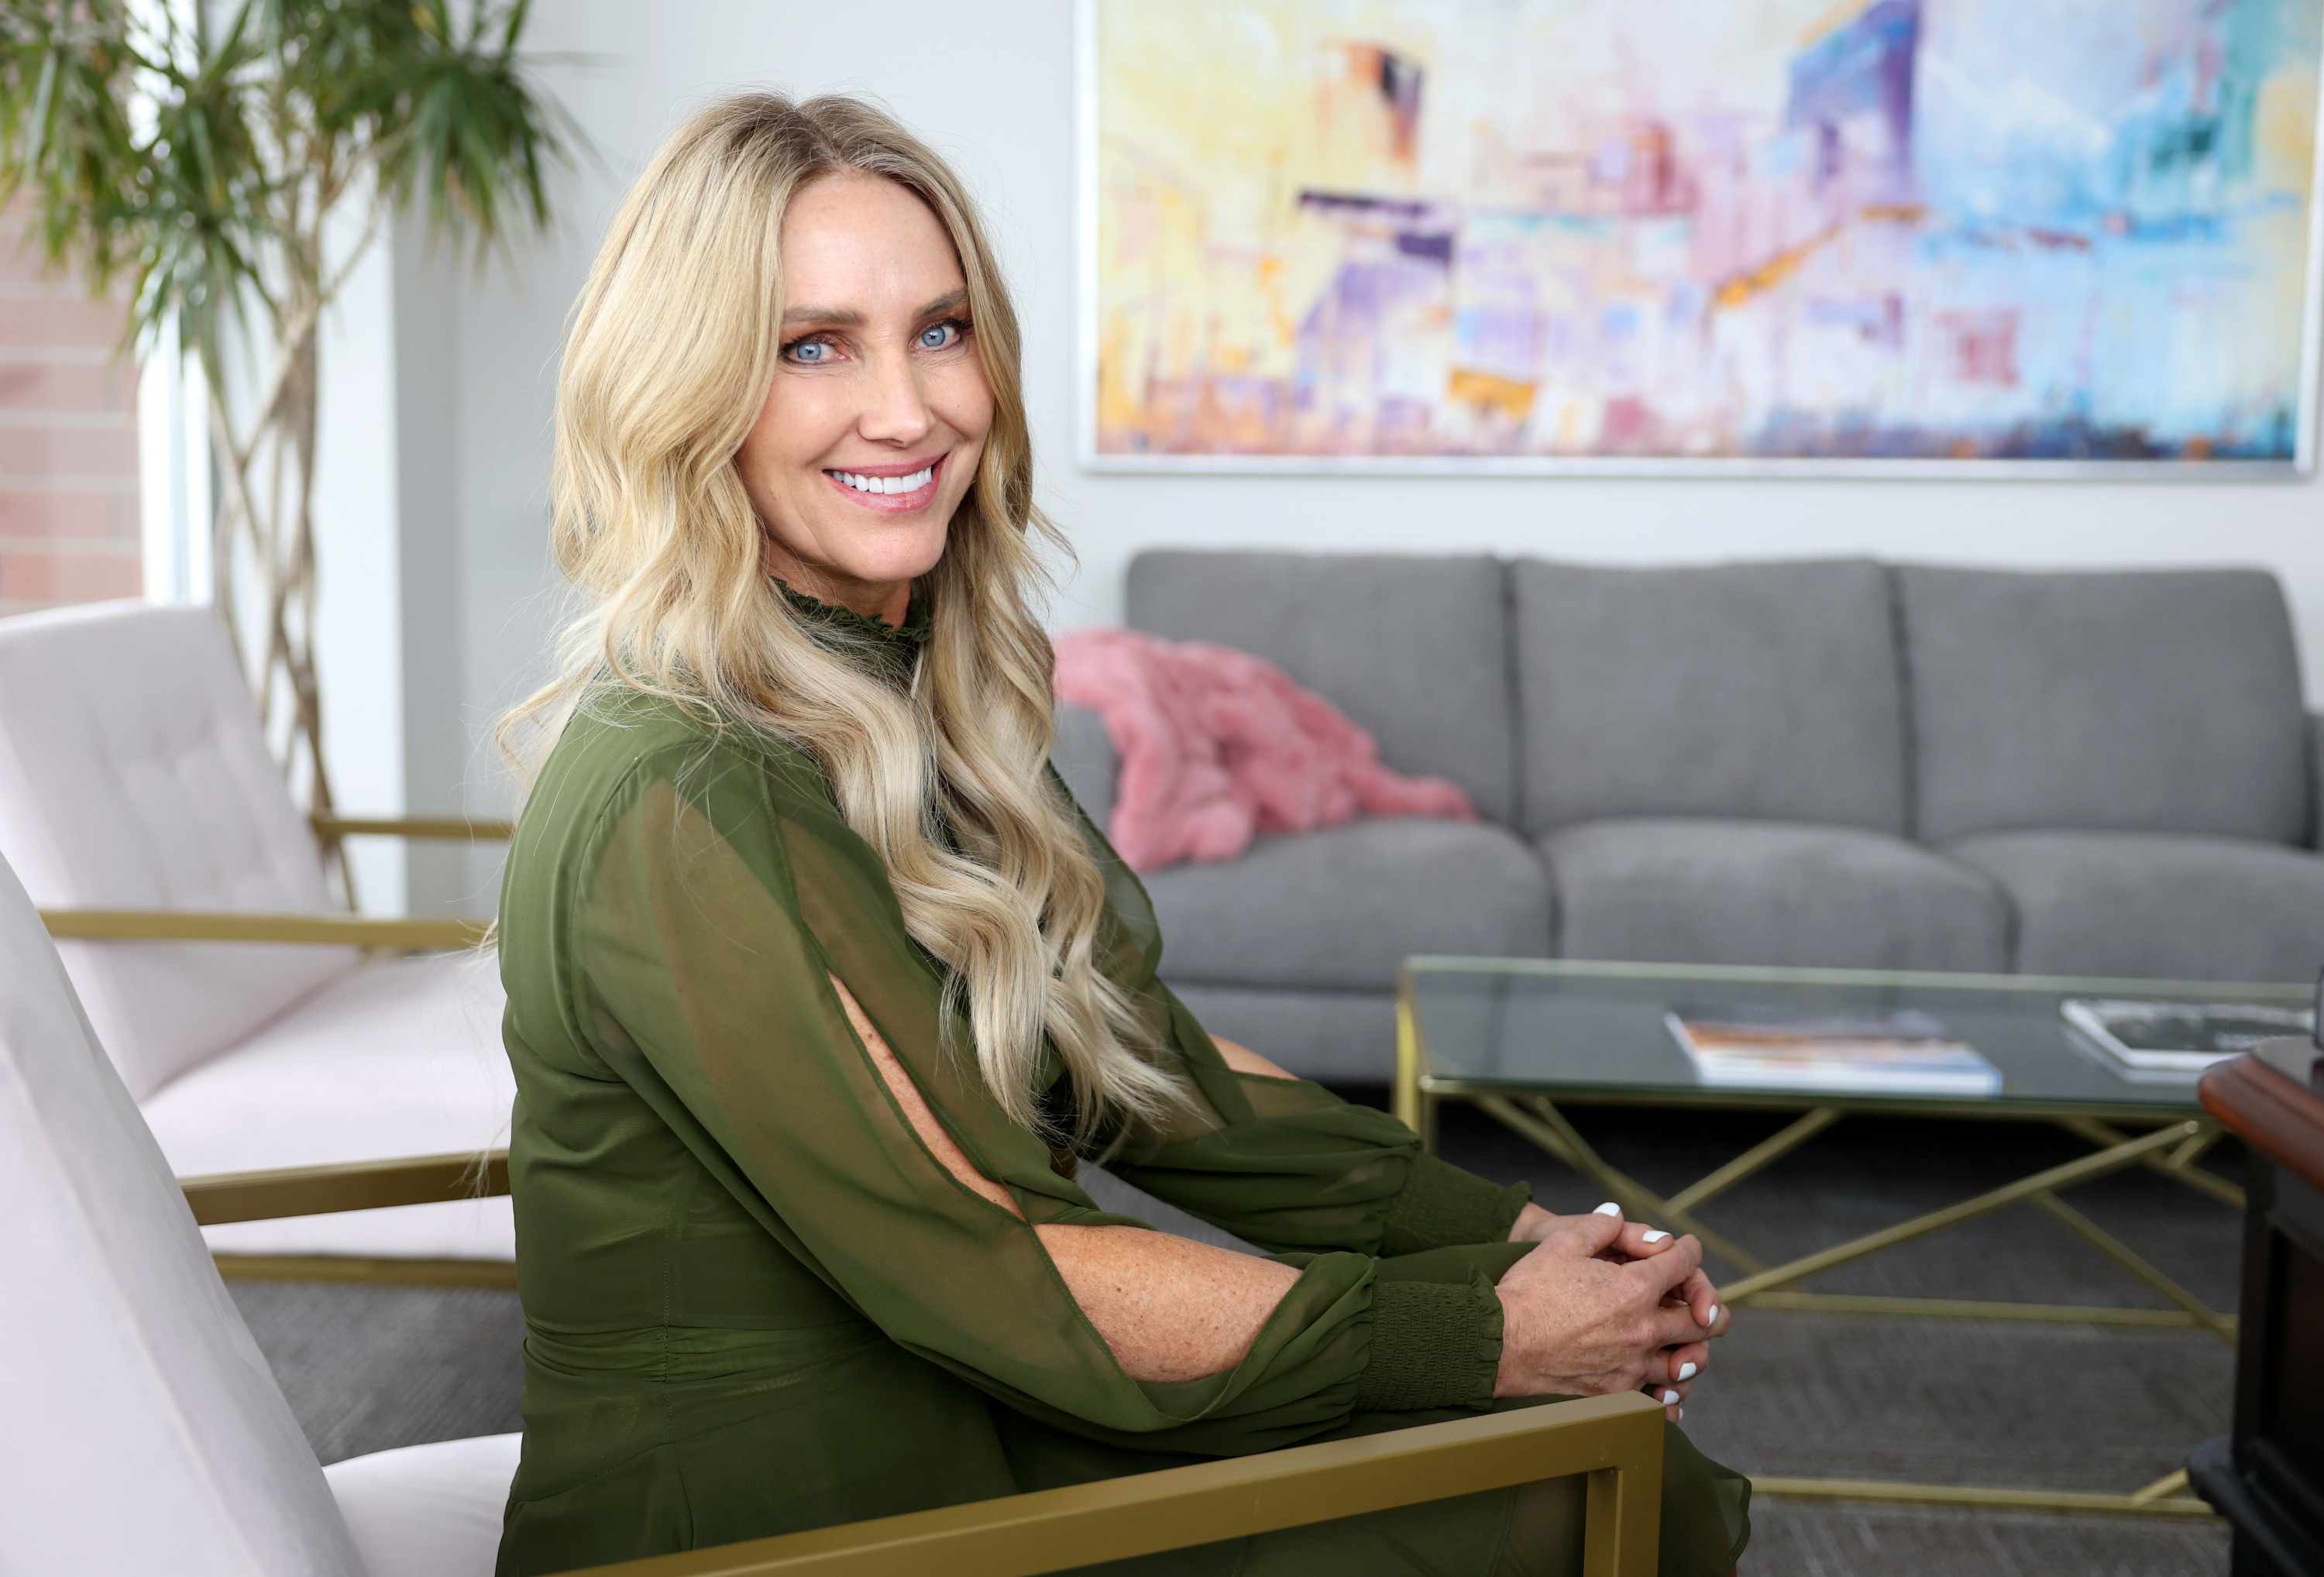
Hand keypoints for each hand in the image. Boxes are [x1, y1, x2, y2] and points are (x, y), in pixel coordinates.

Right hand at [1493, 1209, 1729, 1421]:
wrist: (1501, 1343)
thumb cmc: (1528, 1292)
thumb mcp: (1562, 1242)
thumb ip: (1600, 1226)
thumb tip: (1619, 1215)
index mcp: (1635, 1288)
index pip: (1685, 1263)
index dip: (1689, 1249)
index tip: (1686, 1248)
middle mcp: (1643, 1329)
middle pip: (1703, 1320)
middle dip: (1705, 1303)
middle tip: (1698, 1300)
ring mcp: (1633, 1365)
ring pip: (1689, 1362)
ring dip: (1692, 1348)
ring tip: (1684, 1342)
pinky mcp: (1618, 1392)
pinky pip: (1662, 1400)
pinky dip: (1670, 1392)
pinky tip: (1667, 1386)